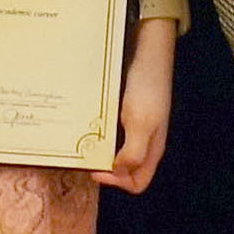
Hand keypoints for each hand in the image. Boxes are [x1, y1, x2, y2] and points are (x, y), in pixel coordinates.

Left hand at [99, 16, 179, 192]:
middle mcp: (144, 140)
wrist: (148, 50)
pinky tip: (87, 122)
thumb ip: (132, 153)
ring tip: (81, 140)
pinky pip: (110, 129)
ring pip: (115, 149)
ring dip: (98, 148)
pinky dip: (98, 130)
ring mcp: (134, 124)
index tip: (96, 168)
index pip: (137, 183)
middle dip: (103, 166)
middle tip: (85, 154)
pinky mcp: (125, 110)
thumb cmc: (146, 86)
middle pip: (124, 169)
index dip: (117, 182)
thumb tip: (118, 171)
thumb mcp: (141, 123)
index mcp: (152, 148)